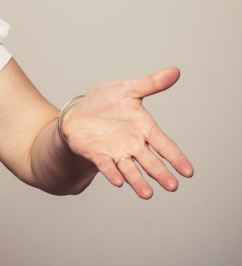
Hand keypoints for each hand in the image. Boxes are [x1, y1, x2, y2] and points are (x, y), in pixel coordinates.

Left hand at [60, 66, 193, 198]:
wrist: (78, 111)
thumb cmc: (105, 101)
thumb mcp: (127, 89)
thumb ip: (151, 84)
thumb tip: (175, 71)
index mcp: (144, 128)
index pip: (164, 144)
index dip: (176, 157)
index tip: (189, 172)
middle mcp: (133, 144)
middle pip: (150, 161)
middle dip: (161, 174)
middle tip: (172, 187)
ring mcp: (115, 151)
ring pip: (129, 169)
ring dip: (138, 181)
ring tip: (147, 195)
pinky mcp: (96, 154)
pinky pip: (105, 165)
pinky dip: (111, 173)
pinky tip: (118, 182)